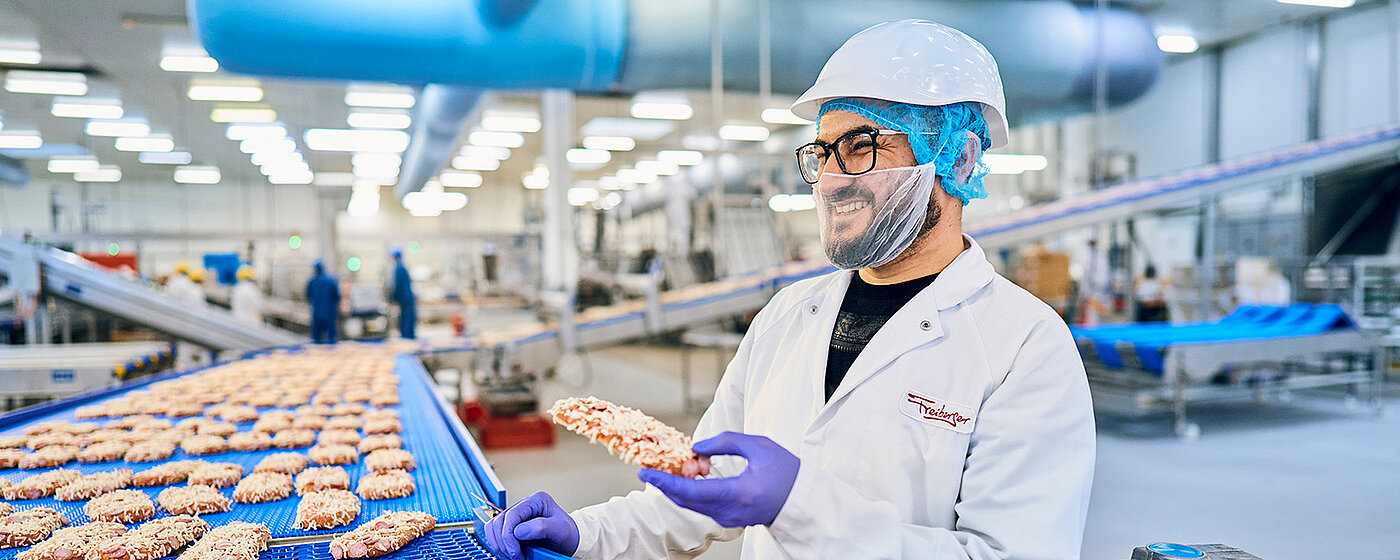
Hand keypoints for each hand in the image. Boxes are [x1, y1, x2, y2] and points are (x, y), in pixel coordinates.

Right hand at [483, 491, 579, 559]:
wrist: (570, 540)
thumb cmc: (568, 533)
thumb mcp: (560, 529)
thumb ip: (541, 527)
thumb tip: (519, 531)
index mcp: (536, 501)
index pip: (511, 515)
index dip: (508, 536)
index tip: (516, 552)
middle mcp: (524, 506)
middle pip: (498, 522)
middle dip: (503, 542)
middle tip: (515, 556)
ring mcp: (517, 516)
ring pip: (493, 528)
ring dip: (499, 544)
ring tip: (513, 554)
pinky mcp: (512, 526)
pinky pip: (495, 534)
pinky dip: (499, 545)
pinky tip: (510, 552)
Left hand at [638, 431, 799, 527]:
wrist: (802, 499)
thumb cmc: (786, 471)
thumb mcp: (759, 447)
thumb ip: (726, 442)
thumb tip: (696, 449)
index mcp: (737, 494)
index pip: (692, 491)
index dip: (665, 482)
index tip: (646, 473)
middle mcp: (730, 512)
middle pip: (686, 501)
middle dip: (664, 485)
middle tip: (647, 469)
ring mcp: (729, 518)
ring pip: (692, 505)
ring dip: (676, 488)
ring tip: (664, 470)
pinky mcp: (730, 518)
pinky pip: (702, 506)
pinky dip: (689, 492)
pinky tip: (686, 477)